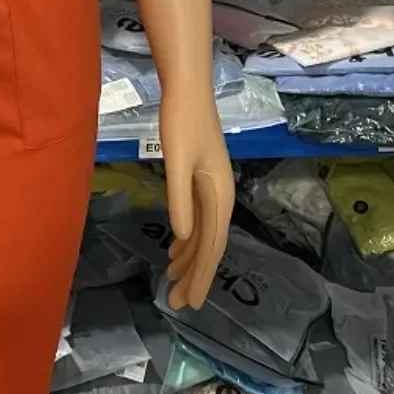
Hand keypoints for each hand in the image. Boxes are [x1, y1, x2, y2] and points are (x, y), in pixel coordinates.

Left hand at [160, 90, 233, 310]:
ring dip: (191, 258)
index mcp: (219, 195)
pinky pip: (198, 218)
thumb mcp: (177, 162)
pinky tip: (176, 246)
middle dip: (196, 275)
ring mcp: (213, 188)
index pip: (212, 247)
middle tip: (178, 303)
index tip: (190, 302)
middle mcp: (221, 196)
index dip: (202, 277)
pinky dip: (188, 237)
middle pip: (210, 245)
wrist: (188, 90)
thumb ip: (180, 199)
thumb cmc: (181, 123)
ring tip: (173, 280)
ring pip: (204, 234)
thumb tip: (184, 236)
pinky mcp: (202, 179)